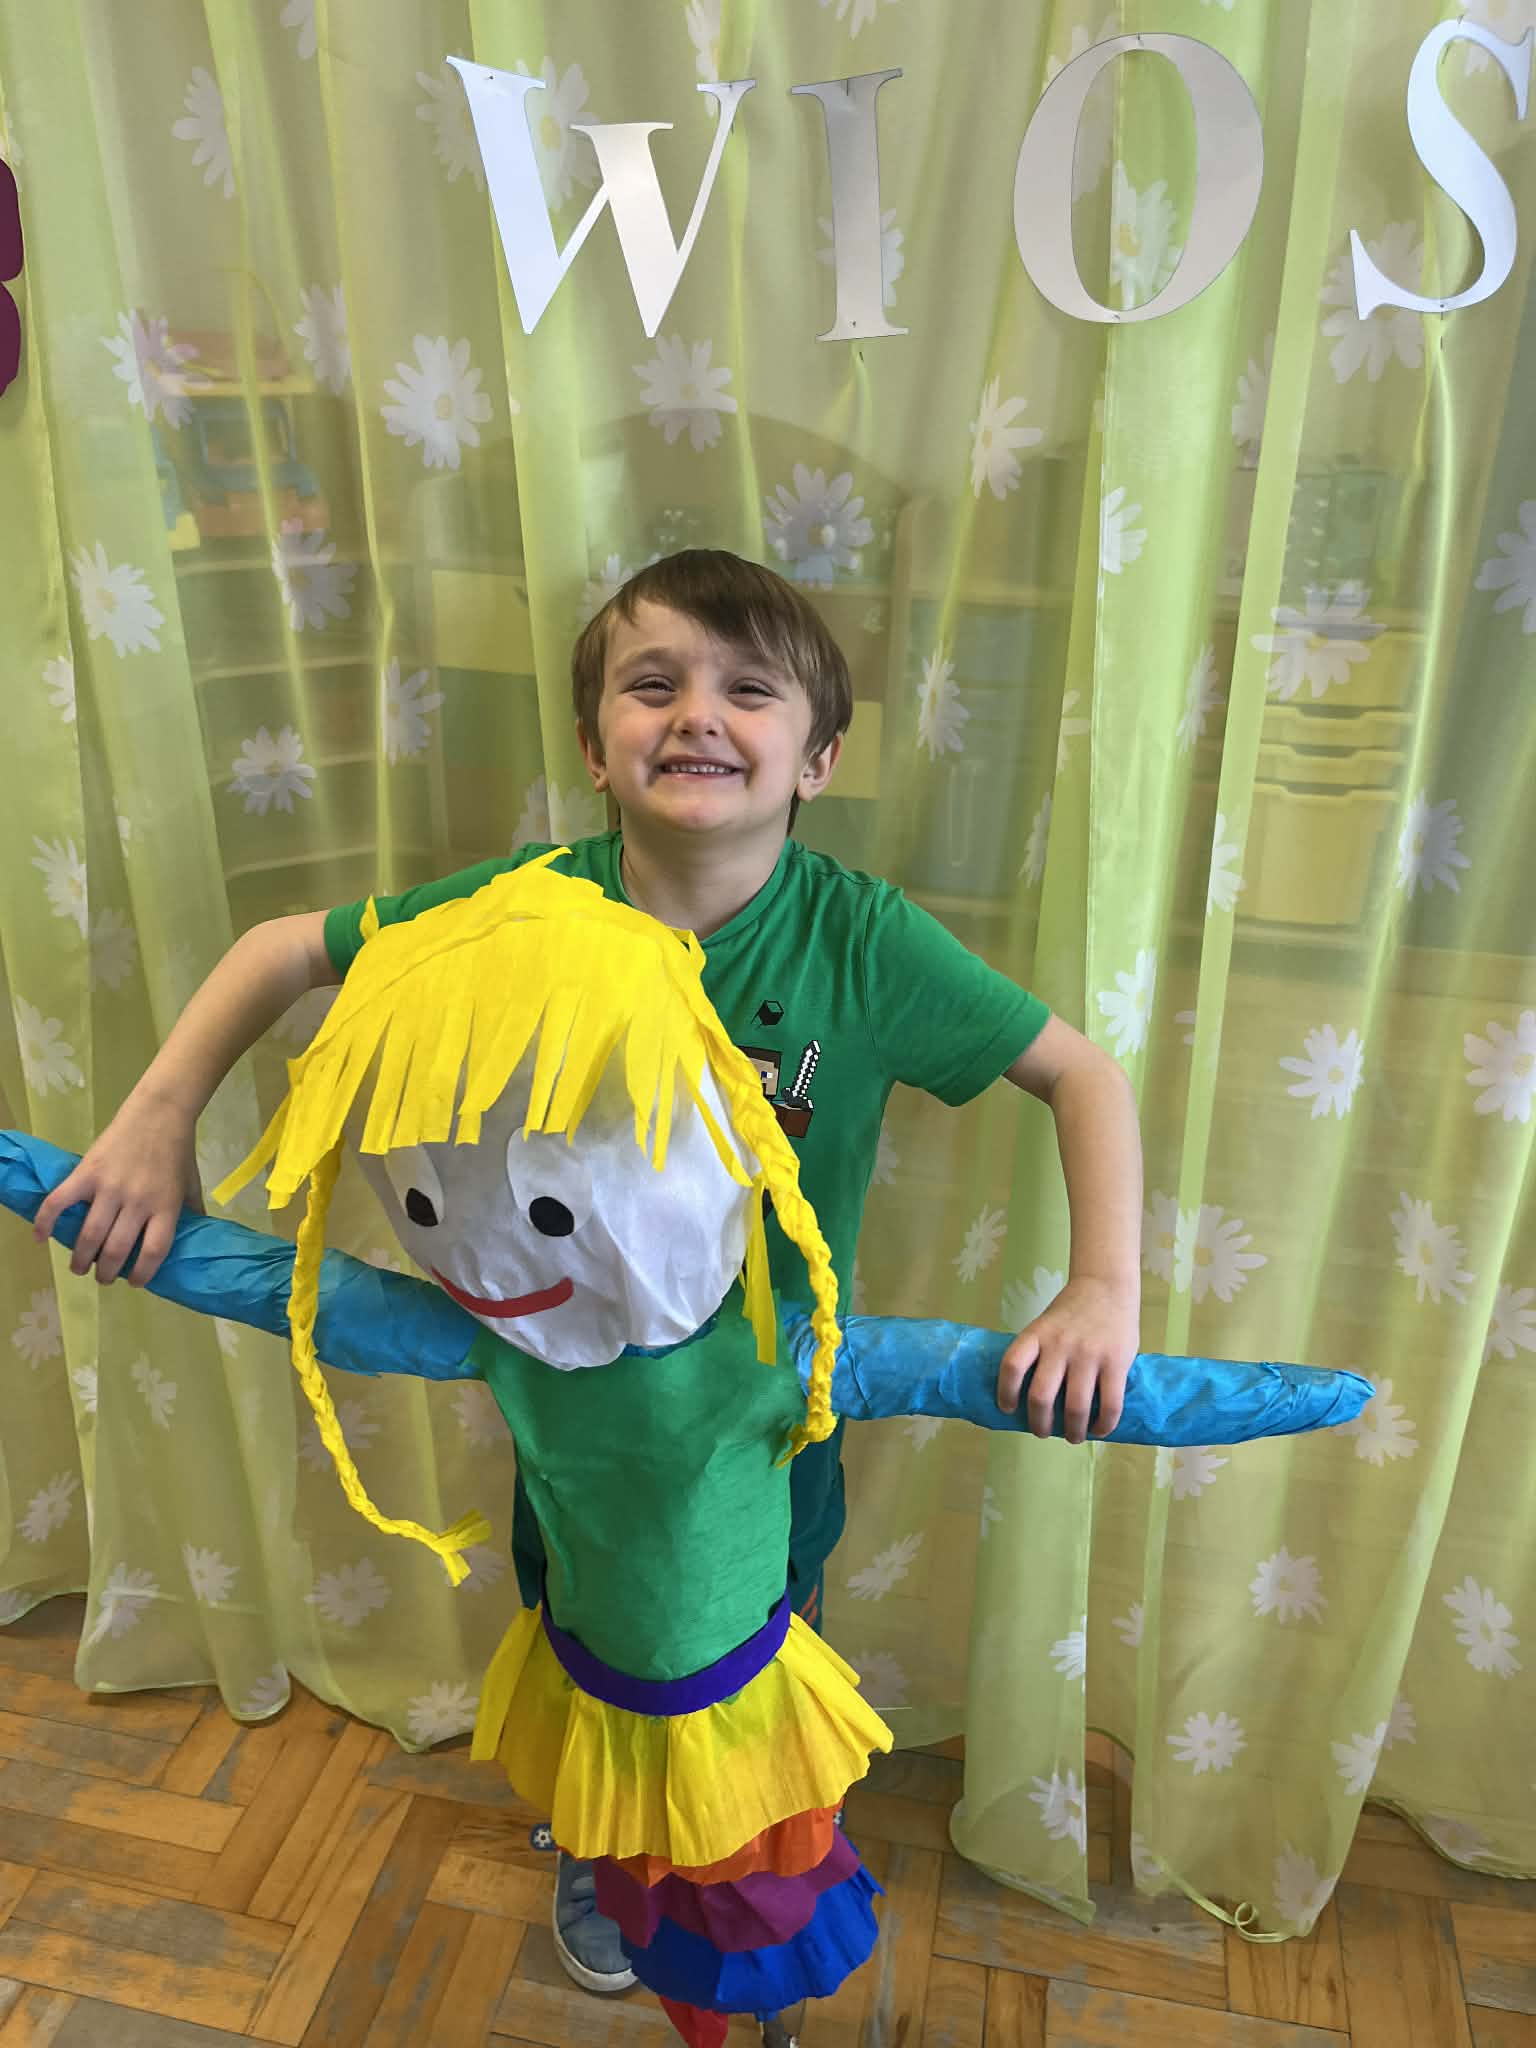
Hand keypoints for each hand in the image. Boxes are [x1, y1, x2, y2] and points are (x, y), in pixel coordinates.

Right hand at [33, 1098, 203, 1287]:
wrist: (160, 1112)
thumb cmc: (177, 1150)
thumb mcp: (191, 1184)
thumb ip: (192, 1211)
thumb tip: (200, 1235)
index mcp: (165, 1206)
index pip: (153, 1252)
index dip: (142, 1274)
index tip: (134, 1282)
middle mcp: (137, 1201)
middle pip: (116, 1250)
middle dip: (106, 1273)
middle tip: (102, 1277)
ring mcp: (110, 1187)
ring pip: (89, 1235)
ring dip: (80, 1258)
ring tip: (79, 1267)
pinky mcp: (87, 1172)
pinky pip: (59, 1202)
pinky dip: (46, 1222)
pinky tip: (41, 1238)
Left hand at [996, 1275, 1139, 1443]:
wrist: (1107, 1285)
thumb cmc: (1072, 1311)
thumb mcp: (1046, 1324)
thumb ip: (1039, 1353)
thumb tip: (1031, 1398)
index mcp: (1036, 1334)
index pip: (1011, 1366)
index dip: (1005, 1392)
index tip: (1007, 1409)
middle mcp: (1059, 1345)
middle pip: (1040, 1396)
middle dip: (1039, 1424)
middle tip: (1043, 1432)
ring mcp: (1088, 1355)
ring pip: (1075, 1407)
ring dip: (1072, 1431)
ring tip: (1074, 1436)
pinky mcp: (1116, 1362)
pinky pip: (1110, 1404)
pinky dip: (1103, 1425)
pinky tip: (1099, 1429)